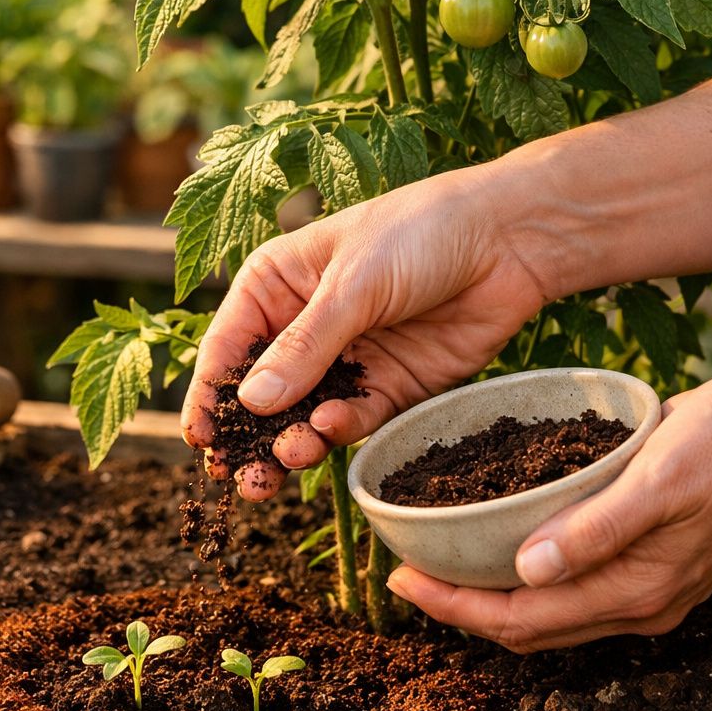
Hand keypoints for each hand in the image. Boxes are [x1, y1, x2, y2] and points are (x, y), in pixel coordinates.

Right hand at [182, 164, 552, 499]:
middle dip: (248, 436)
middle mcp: (302, 327)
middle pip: (261, 393)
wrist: (512, 240)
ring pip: (303, 416)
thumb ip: (304, 347)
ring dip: (291, 442)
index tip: (200, 439)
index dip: (210, 395)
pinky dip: (340, 430)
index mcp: (275, 287)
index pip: (227, 348)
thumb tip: (250, 403)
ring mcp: (346, 360)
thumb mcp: (353, 284)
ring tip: (286, 460)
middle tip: (239, 478)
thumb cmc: (421, 232)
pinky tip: (331, 430)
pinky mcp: (389, 386)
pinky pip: (354, 419)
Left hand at [387, 368, 711, 651]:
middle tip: (400, 572)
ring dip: (485, 600)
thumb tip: (527, 571)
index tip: (399, 577)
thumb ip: (597, 528)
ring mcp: (644, 592)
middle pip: (524, 629)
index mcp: (634, 589)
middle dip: (457, 609)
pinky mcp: (645, 568)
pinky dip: (520, 581)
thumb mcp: (661, 477)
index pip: (519, 620)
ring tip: (433, 565)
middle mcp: (636, 604)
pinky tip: (492, 549)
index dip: (452, 607)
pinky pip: (566, 593)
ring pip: (543, 617)